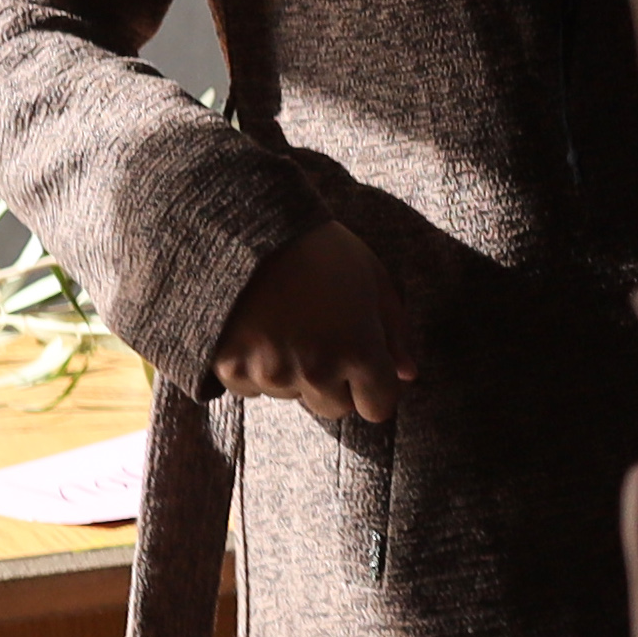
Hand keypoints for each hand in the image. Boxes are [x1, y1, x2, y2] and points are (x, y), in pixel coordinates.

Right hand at [213, 217, 410, 426]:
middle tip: (322, 341)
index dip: (374, 389)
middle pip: (335, 408)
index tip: (364, 371)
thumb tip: (406, 374)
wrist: (247, 228)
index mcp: (359, 351)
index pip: (378, 408)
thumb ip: (395, 332)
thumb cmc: (321, 249)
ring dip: (294, 374)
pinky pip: (253, 388)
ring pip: (293, 395)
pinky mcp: (231, 369)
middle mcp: (317, 371)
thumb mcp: (373, 280)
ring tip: (286, 326)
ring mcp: (272, 372)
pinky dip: (256, 368)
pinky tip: (257, 330)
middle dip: (336, 384)